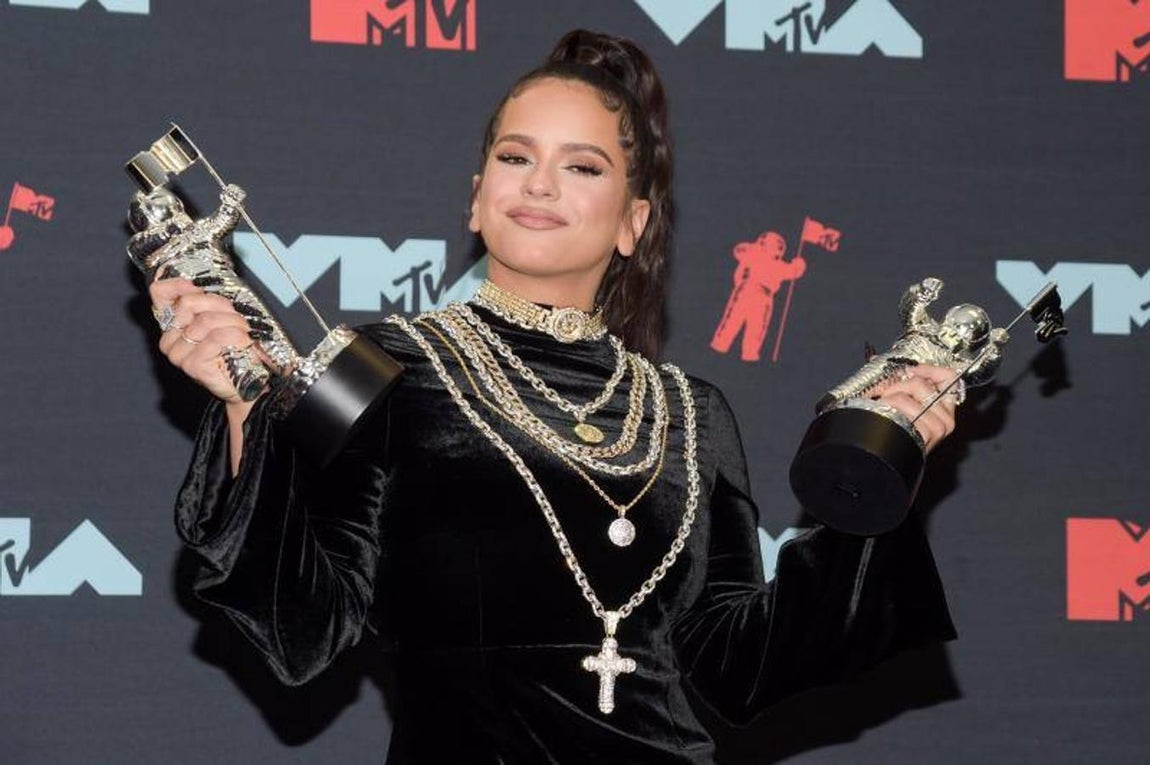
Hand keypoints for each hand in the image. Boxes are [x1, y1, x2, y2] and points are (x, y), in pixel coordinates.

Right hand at [149, 277, 262, 404]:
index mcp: (173, 325)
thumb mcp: (222, 318)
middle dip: (221, 307)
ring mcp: (178, 354)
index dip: (178, 285)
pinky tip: (243, 345)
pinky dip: (237, 337)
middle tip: (238, 321)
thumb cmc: (235, 350)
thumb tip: (194, 286)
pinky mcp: (192, 365)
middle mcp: (169, 339)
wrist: (247, 383)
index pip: (160, 294)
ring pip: (206, 320)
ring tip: (244, 335)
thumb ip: (207, 303)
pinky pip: (217, 338)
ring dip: (234, 324)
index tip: (197, 287)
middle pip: (189, 303)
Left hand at [874, 364, 958, 453]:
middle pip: (921, 383)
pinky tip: (885, 414)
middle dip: (896, 386)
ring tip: (884, 409)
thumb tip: (897, 366)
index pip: (950, 378)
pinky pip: (902, 402)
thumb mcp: (909, 406)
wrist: (886, 460)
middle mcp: (946, 418)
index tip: (912, 369)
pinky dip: (886, 404)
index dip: (929, 369)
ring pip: (908, 392)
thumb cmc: (896, 433)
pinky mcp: (926, 431)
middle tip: (886, 395)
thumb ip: (910, 386)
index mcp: (945, 410)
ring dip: (889, 396)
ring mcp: (937, 426)